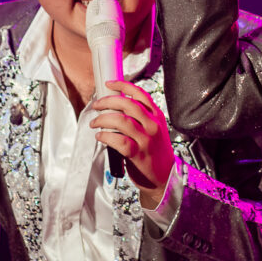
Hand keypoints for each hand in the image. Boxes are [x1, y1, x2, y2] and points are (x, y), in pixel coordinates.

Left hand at [91, 80, 175, 208]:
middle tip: (96, 105)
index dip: (123, 86)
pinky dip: (106, 136)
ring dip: (103, 119)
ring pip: (121, 121)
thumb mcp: (155, 129)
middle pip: (128, 105)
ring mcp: (146, 140)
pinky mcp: (138, 154)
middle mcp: (153, 125)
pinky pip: (119, 141)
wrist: (166, 176)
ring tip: (95, 123)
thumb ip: (141, 117)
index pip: (140, 94)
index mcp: (157, 116)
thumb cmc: (156, 152)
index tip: (109, 84)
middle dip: (108, 102)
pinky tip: (100, 136)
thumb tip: (116, 106)